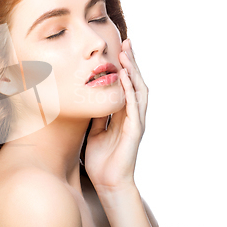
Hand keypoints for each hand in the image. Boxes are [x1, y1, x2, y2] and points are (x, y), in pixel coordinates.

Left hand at [84, 38, 148, 192]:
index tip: (118, 48)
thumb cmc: (101, 160)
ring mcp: (135, 123)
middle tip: (126, 42)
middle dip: (132, 62)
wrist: (108, 183)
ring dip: (134, 72)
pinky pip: (134, 108)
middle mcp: (132, 115)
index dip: (124, 67)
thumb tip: (88, 99)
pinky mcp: (135, 132)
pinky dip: (130, 92)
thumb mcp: (94, 131)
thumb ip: (96, 116)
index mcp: (123, 114)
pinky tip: (124, 78)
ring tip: (127, 55)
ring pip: (139, 91)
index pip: (126, 85)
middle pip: (135, 83)